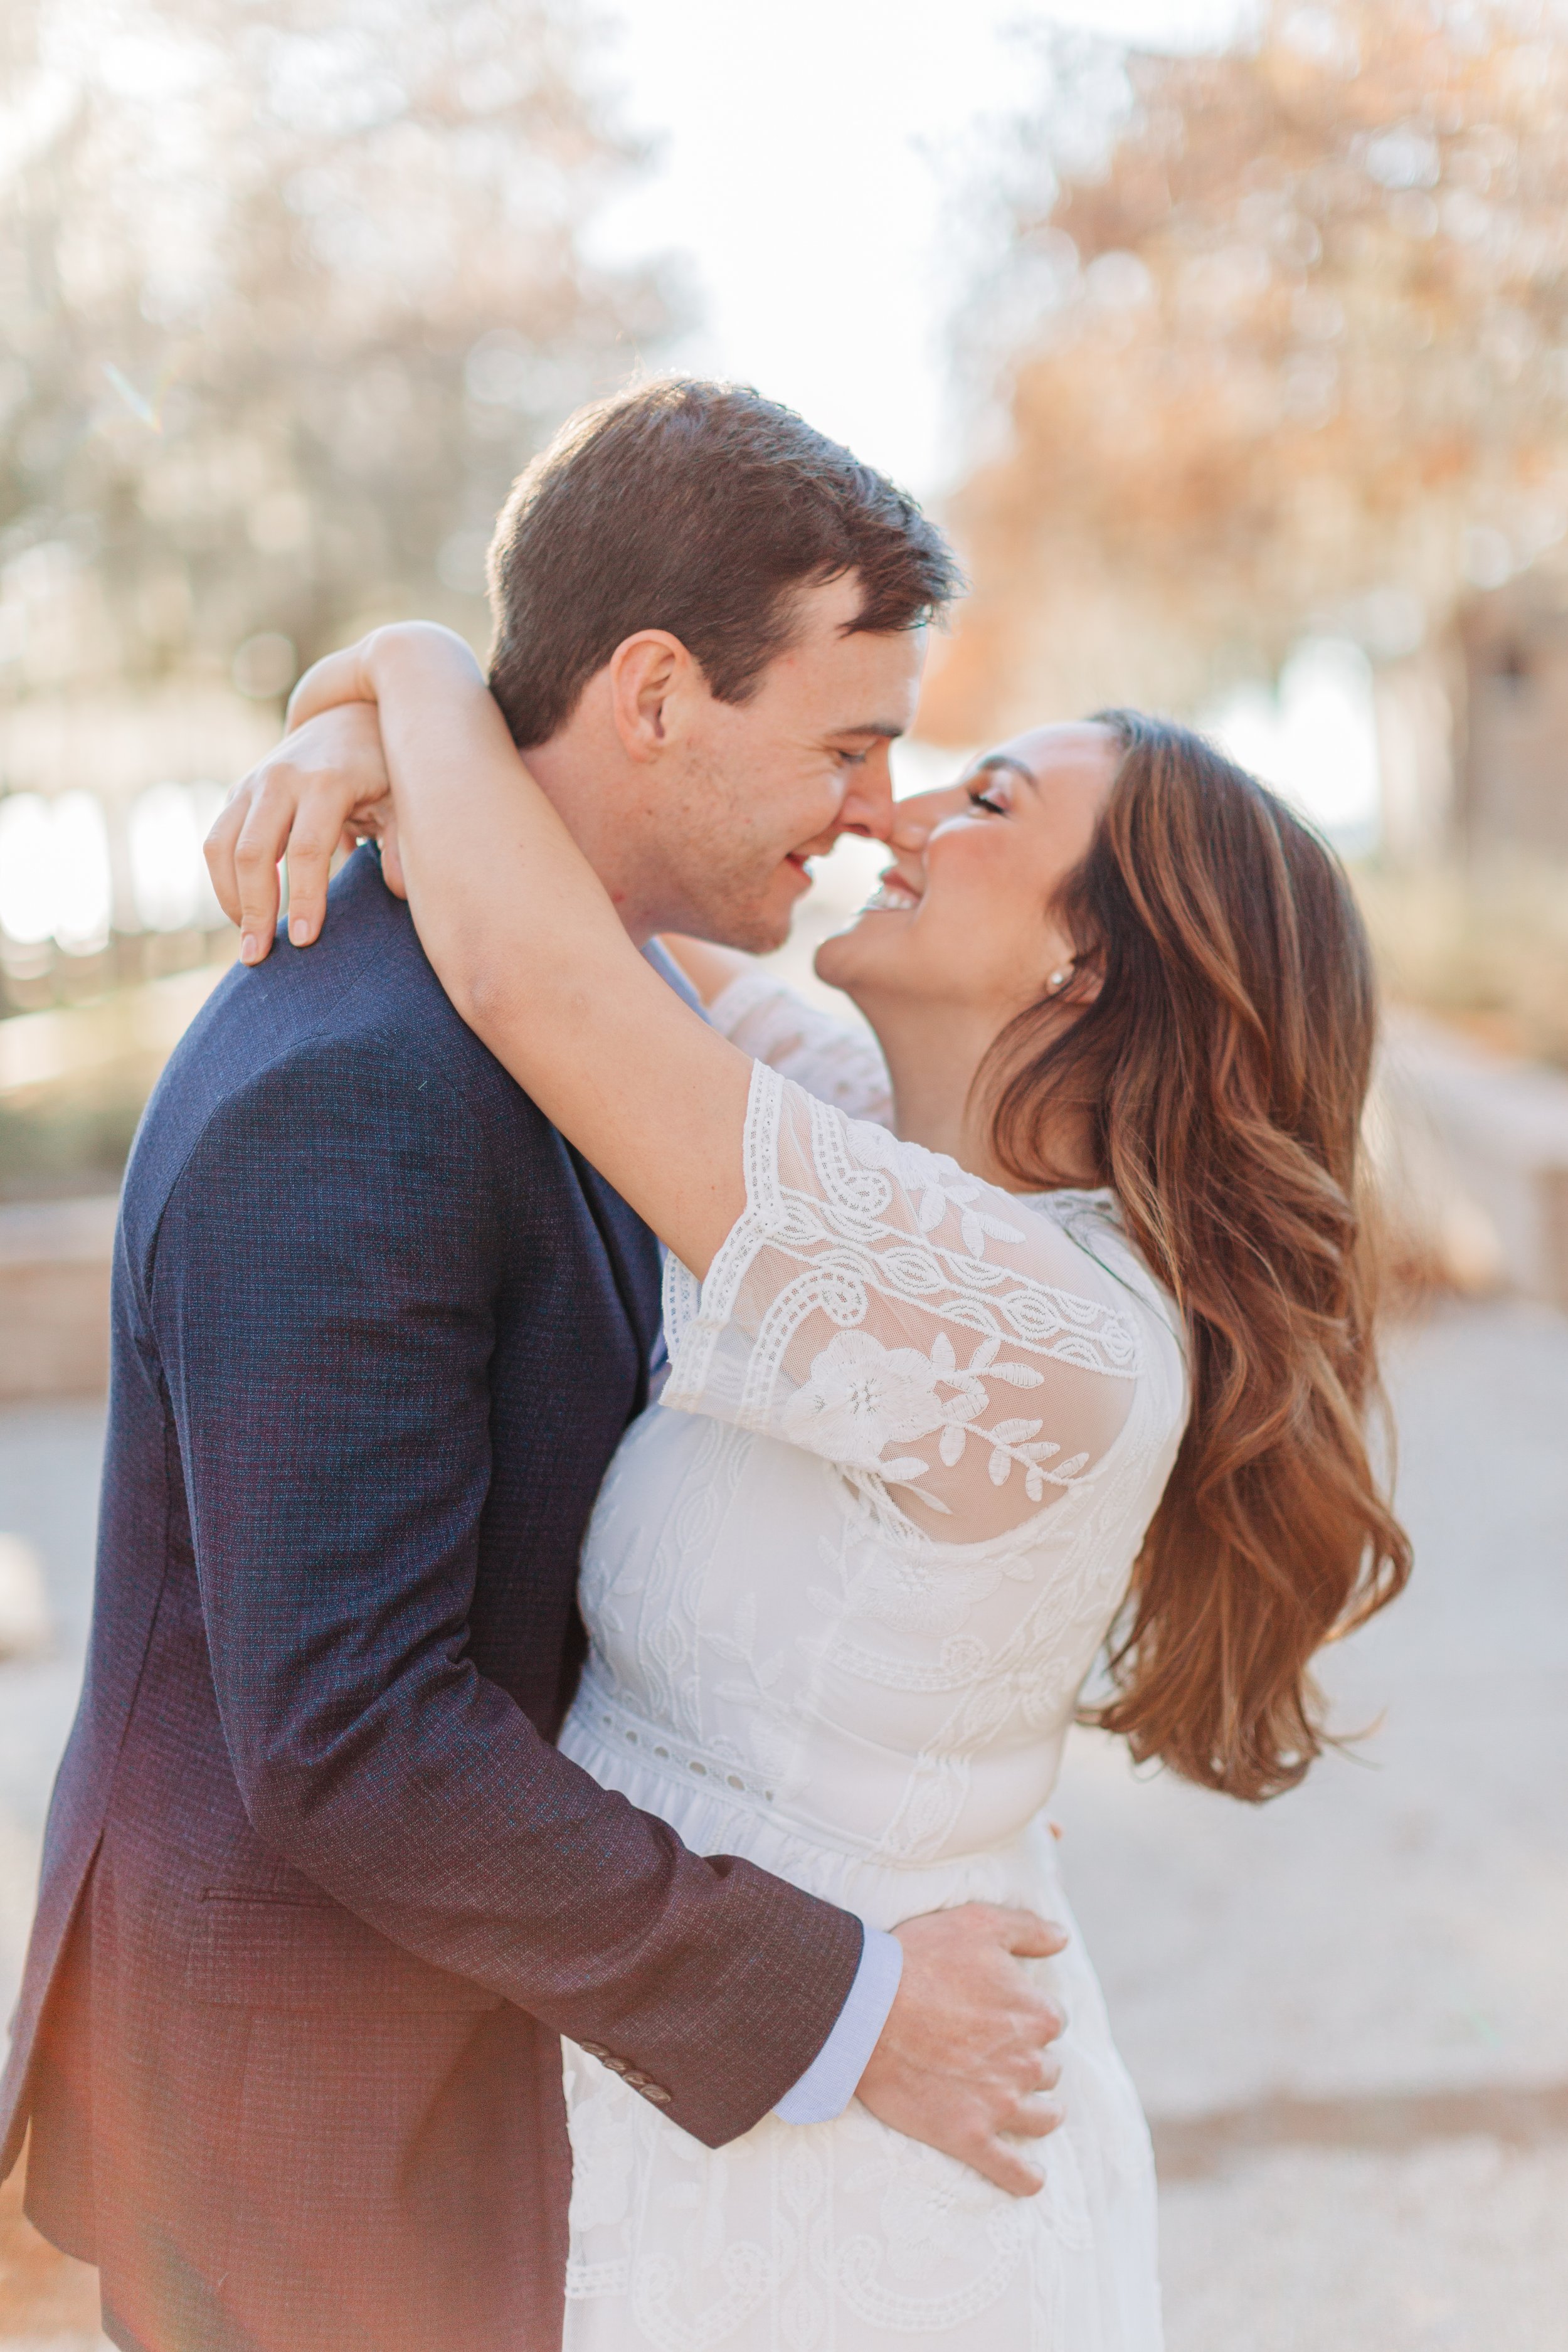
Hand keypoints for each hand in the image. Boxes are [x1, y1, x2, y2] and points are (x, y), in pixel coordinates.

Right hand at [205, 699, 397, 963]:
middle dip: (254, 909)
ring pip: (221, 846)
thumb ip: (401, 844)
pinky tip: (242, 913)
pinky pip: (215, 841)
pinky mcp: (238, 792)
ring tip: (247, 943)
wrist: (348, 716)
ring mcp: (253, 783)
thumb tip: (399, 892)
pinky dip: (223, 881)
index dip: (304, 897)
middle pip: (253, 852)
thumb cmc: (384, 769)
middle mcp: (281, 779)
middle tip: (259, 958)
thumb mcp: (404, 801)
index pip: (307, 849)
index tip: (305, 940)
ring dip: (230, 899)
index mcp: (327, 782)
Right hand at [855, 1904, 1068, 2196]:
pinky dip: (1027, 2178)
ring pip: (1042, 2117)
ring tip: (1030, 2110)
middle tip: (996, 2054)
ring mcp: (1001, 2104)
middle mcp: (1028, 2061)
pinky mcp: (970, 2138)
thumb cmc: (918, 1959)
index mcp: (1035, 2012)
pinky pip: (1014, 2171)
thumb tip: (1063, 1939)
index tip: (1003, 2013)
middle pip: (1048, 2068)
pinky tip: (1032, 2178)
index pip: (1051, 2019)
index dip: (1027, 2014)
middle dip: (1029, 2061)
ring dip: (1040, 2112)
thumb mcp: (978, 1923)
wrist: (865, 2009)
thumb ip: (1029, 1929)